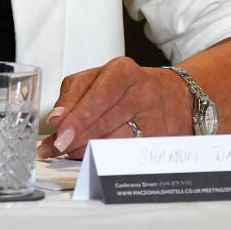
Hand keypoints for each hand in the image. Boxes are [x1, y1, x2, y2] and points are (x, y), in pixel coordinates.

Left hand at [35, 57, 192, 159]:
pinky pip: (126, 153)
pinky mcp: (160, 141)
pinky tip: (91, 157)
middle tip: (58, 146)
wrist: (174, 97)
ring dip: (86, 150)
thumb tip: (55, 119)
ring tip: (70, 151)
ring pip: (114, 141)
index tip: (58, 129)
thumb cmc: (129, 87)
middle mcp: (142, 92)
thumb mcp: (99, 78)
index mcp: (123, 71)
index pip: (98, 95)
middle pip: (104, 121)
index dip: (77, 115)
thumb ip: (73, 96)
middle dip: (76, 137)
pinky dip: (105, 158)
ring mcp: (154, 118)